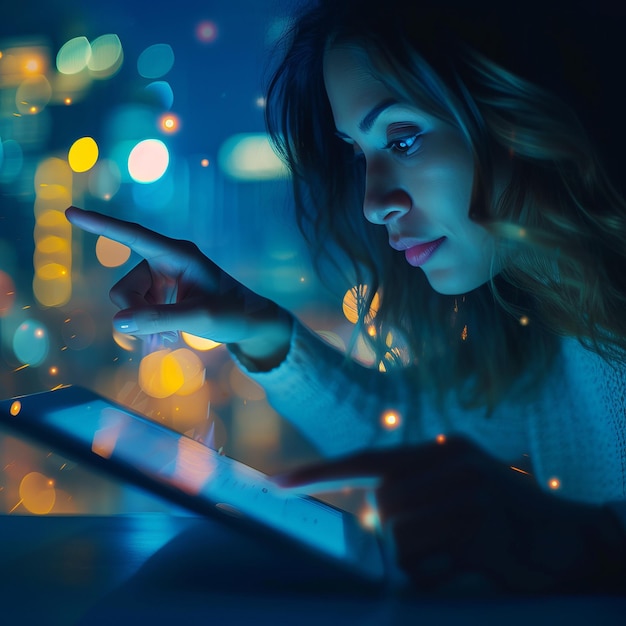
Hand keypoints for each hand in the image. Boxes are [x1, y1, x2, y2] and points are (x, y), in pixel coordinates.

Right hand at [65, 206, 292, 365]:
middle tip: (165, 337)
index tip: (70, 212)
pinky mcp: (162, 292)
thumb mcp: (200, 318)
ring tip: (171, 340)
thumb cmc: (233, 314)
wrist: (250, 321)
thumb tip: (118, 324)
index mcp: (178, 254)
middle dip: (136, 315)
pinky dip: (147, 326)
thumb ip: (161, 319)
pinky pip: (137, 310)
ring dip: (143, 324)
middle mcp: (166, 260)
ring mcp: (162, 277)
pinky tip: (168, 338)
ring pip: (128, 303)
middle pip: (124, 289)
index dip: (101, 225)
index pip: (134, 236)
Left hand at [275, 436, 625, 593]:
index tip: (276, 485)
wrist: (570, 538)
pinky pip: (423, 563)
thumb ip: (418, 488)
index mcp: (442, 450)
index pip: (367, 459)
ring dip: (418, 557)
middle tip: (439, 538)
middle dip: (398, 531)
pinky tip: (466, 565)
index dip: (319, 473)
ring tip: (457, 551)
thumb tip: (374, 513)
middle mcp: (452, 464)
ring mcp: (468, 495)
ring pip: (399, 536)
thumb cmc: (505, 515)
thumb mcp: (462, 485)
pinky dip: (434, 575)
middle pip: (382, 506)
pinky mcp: (479, 532)